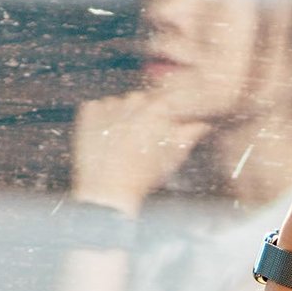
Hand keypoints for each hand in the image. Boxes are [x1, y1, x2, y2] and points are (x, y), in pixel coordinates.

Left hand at [68, 90, 212, 216]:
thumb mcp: (173, 157)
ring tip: (119, 143)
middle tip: (138, 141)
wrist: (109, 190)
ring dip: (120, 117)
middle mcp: (134, 100)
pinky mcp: (89, 111)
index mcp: (158, 108)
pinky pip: (96, 108)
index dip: (161, 115)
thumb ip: (188, 135)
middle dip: (140, 116)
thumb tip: (202, 124)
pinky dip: (99, 120)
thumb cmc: (144, 176)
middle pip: (140, 101)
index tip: (155, 128)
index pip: (163, 100)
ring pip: (118, 104)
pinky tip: (104, 139)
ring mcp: (110, 104)